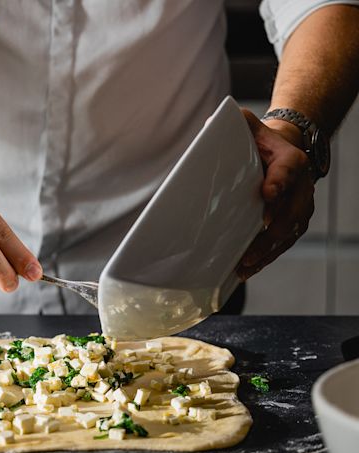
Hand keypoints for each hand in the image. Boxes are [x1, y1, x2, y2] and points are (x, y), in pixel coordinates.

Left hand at [236, 109, 315, 279]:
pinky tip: (246, 270)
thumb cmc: (261, 143)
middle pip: (290, 212)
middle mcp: (301, 187)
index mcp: (291, 160)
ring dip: (267, 251)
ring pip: (287, 233)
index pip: (288, 170)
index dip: (279, 182)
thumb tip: (210, 125)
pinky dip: (266, 258)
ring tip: (245, 265)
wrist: (284, 152)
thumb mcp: (251, 126)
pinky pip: (282, 244)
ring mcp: (299, 208)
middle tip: (251, 247)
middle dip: (271, 231)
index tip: (268, 194)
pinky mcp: (292, 224)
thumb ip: (237, 123)